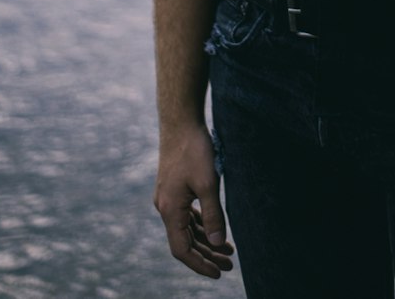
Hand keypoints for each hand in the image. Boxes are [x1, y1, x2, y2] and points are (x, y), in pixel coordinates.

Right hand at [154, 122, 234, 279]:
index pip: (182, 250)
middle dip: (207, 254)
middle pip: (185, 241)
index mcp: (169, 210)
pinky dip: (200, 224)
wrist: (180, 120)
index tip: (219, 273)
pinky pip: (186, 215)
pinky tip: (214, 227)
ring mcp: (167, 197)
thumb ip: (214, 215)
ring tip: (228, 249)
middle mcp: (164, 207)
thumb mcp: (208, 183)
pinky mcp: (173, 187)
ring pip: (186, 228)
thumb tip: (219, 243)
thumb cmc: (195, 149)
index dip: (200, 264)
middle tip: (230, 264)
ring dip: (206, 239)